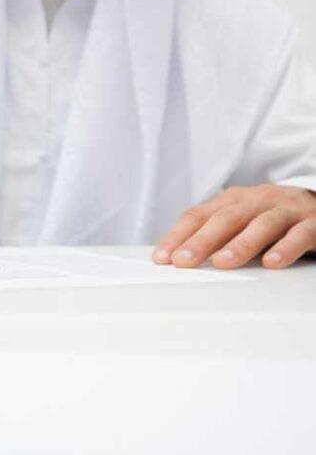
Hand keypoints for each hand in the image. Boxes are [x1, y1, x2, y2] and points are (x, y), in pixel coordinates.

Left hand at [154, 185, 315, 268]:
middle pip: (226, 218)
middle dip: (201, 240)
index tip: (162, 258)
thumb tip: (175, 260)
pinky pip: (300, 233)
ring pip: (262, 223)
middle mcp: (257, 200)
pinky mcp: (314, 221)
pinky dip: (286, 247)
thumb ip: (214, 238)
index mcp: (233, 200)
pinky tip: (272, 262)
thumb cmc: (272, 221)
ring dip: (241, 243)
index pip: (198, 215)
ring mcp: (286, 209)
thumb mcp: (240, 224)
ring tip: (223, 262)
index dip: (178, 235)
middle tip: (183, 261)